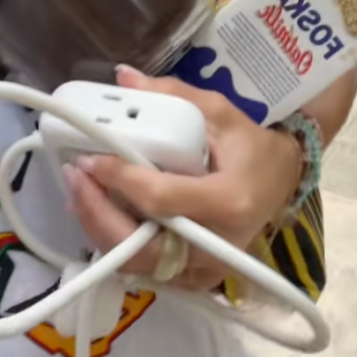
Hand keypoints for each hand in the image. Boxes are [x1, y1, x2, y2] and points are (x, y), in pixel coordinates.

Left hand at [63, 66, 302, 290]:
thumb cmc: (252, 147)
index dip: (120, 179)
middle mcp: (215, 245)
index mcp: (227, 201)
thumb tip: (123, 77)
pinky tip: (97, 211)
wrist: (281, 182)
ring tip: (78, 191)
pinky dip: (116, 241)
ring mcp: (203, 270)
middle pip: (140, 243)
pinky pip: (143, 267)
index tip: (90, 157)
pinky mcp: (192, 279)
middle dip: (97, 211)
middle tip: (75, 175)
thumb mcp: (219, 112)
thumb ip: (170, 95)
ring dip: (99, 227)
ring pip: (135, 262)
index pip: (161, 198)